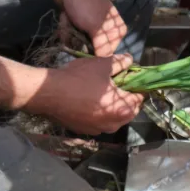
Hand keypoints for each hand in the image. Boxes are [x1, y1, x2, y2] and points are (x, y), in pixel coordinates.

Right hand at [29, 54, 143, 134]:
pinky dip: (99, 113)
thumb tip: (130, 60)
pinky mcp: (84, 130)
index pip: (140, 98)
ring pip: (114, 119)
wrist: (49, 93)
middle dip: (127, 98)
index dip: (138, 86)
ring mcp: (98, 129)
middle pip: (129, 111)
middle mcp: (113, 124)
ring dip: (114, 107)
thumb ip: (121, 62)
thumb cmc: (79, 78)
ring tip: (105, 93)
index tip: (133, 78)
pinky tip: (91, 101)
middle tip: (120, 84)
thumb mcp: (103, 64)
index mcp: (123, 109)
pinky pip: (99, 122)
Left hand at [50, 0, 127, 56]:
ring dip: (70, 35)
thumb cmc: (86, 3)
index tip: (84, 51)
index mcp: (116, 30)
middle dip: (79, 43)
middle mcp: (106, 29)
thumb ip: (102, 47)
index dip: (94, 55)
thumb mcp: (96, 27)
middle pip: (91, 49)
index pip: (107, 53)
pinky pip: (71, 35)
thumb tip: (106, 63)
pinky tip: (65, 19)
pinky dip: (65, 29)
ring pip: (78, 43)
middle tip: (75, 31)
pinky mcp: (77, 23)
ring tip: (70, 21)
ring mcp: (90, 26)